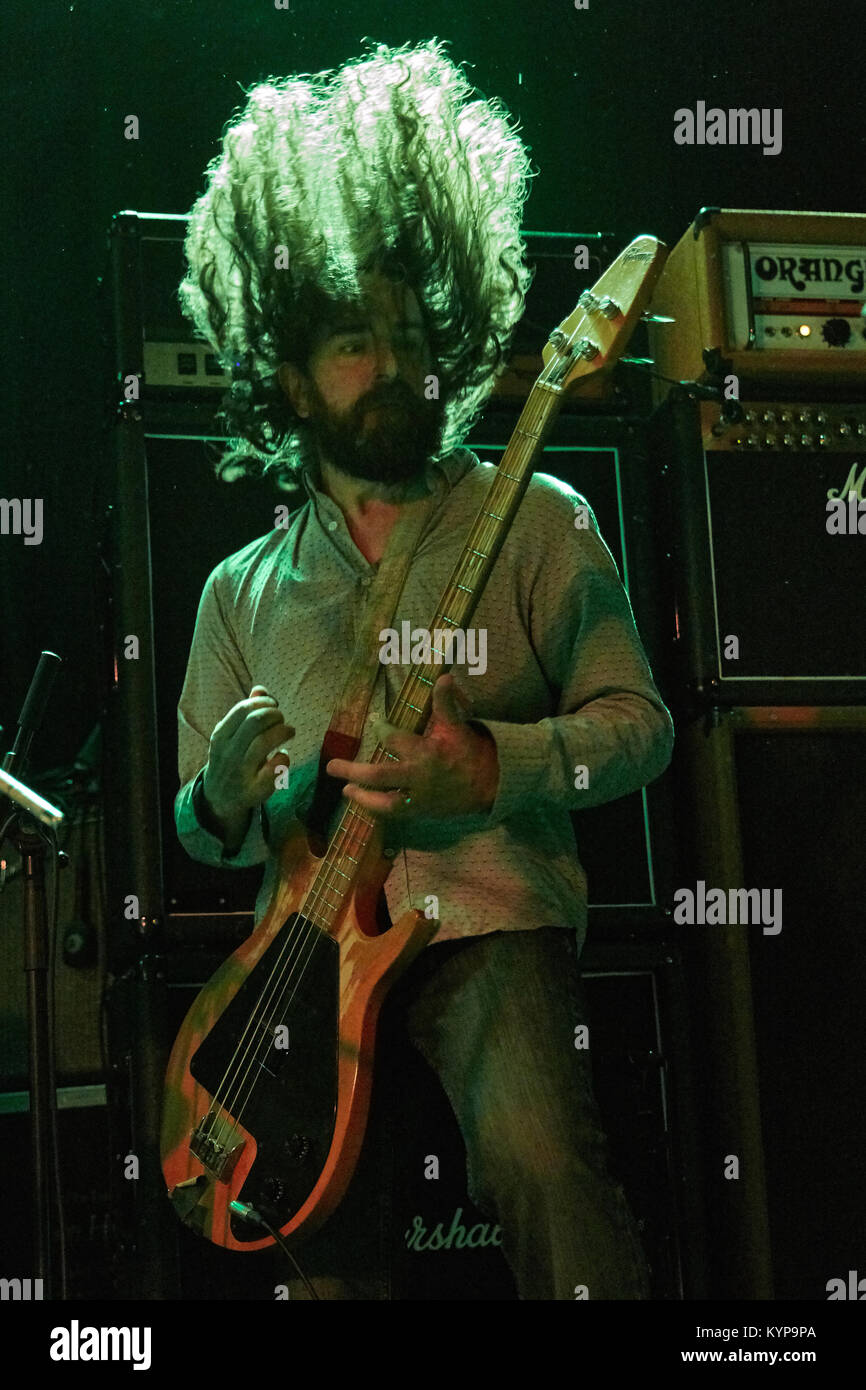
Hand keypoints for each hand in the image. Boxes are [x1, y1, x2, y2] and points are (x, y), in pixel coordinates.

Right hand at [202, 684, 294, 820]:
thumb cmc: (230, 758)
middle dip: (275, 715)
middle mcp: (227, 753)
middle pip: (255, 722)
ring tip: (289, 731)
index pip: (243, 709)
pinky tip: (283, 755)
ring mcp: (239, 772)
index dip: (264, 703)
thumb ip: (245, 712)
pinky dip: (283, 758)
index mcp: (220, 736)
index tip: (273, 705)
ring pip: (264, 742)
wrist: (218, 797)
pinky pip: (273, 769)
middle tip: (281, 719)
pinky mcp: (253, 790)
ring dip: (283, 732)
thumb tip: (260, 689)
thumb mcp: (231, 736)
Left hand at [325, 673, 498, 818]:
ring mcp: (419, 798)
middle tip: (331, 767)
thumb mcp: (458, 727)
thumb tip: (444, 677)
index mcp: (426, 752)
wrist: (490, 785)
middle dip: (353, 771)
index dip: (381, 729)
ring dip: (362, 798)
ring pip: (385, 803)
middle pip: (379, 776)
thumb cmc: (470, 753)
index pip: (394, 739)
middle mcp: (418, 777)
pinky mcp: (421, 812)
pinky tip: (364, 803)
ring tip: (346, 790)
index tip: (375, 724)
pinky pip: (395, 814)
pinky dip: (378, 810)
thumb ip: (445, 703)